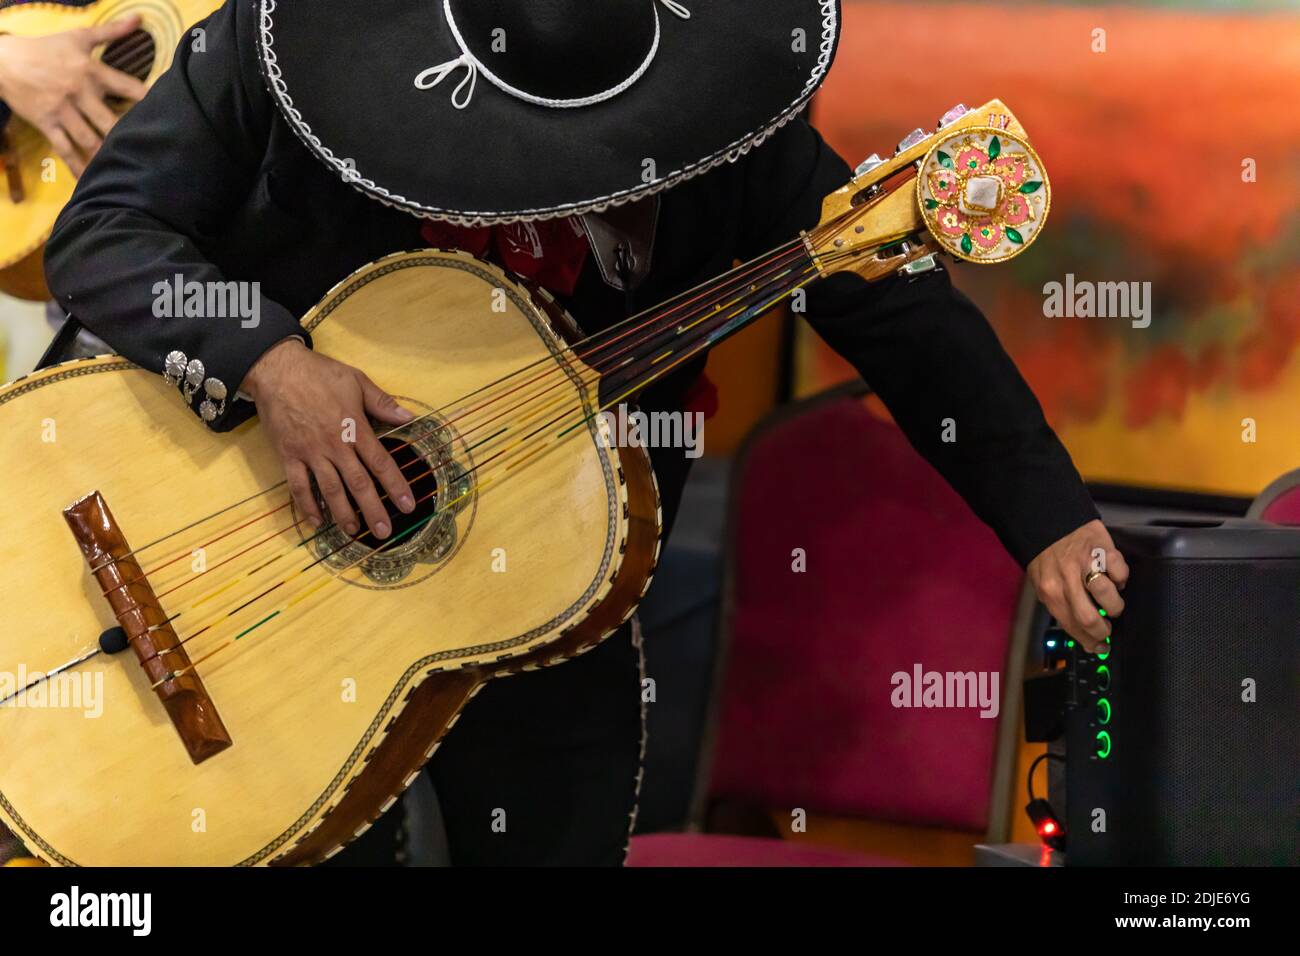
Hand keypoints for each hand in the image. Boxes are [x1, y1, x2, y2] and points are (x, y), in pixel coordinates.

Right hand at [0, 17, 147, 176]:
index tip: (169, 115)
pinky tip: (92, 181)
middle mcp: (79, 92)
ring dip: (107, 155)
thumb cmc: (46, 48)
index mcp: (91, 71)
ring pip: (89, 138)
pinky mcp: (46, 123)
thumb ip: (112, 31)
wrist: (3, 60)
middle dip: (128, 137)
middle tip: (150, 153)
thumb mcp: (79, 36)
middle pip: (110, 120)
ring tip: (127, 170)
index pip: (127, 87)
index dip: (148, 100)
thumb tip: (140, 19)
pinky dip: (78, 166)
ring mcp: (62, 110)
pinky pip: (65, 148)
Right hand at [242, 339, 416, 539]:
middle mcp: (334, 445)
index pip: (380, 463)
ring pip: (330, 489)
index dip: (396, 486)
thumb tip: (410, 417)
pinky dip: (307, 506)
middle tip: (384, 532)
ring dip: (343, 513)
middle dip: (373, 509)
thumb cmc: (319, 373)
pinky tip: (316, 522)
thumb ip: (383, 403)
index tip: (409, 505)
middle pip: (358, 483)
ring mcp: (310, 452)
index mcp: (355, 428)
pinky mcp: (288, 455)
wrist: (277, 369)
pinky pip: (298, 486)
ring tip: (353, 532)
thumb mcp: (357, 380)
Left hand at [1026, 519, 1129, 654]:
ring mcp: (1085, 564)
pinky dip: (1121, 578)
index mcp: (1049, 591)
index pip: (1071, 626)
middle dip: (1104, 630)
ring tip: (1111, 601)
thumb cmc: (1046, 552)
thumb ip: (1060, 604)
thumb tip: (1081, 632)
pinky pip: (1121, 573)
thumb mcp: (1042, 581)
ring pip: (1109, 598)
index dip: (1089, 642)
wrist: (1046, 518)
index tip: (1100, 647)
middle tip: (1108, 629)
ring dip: (1115, 605)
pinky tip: (1114, 576)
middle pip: (1090, 619)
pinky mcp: (1102, 549)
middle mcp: (1066, 580)